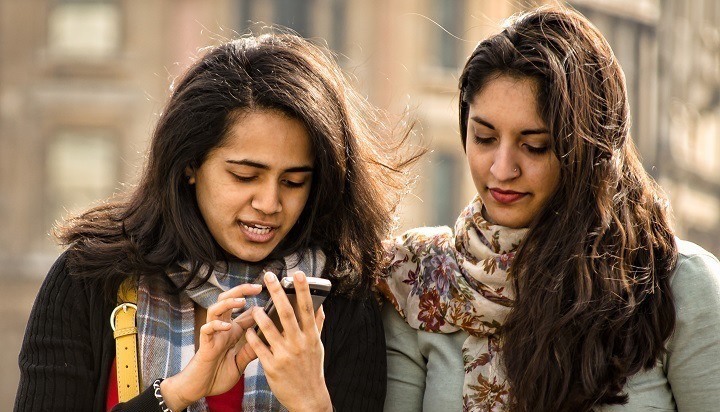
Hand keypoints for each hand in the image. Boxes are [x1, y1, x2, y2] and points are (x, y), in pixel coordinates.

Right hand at [160, 283, 261, 409]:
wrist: (199, 389)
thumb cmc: (218, 376)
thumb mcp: (241, 362)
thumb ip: (251, 350)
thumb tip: (268, 340)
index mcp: (233, 331)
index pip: (245, 312)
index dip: (256, 302)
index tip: (270, 295)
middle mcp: (222, 329)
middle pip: (227, 301)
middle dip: (241, 291)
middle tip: (257, 287)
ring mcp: (213, 335)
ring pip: (215, 309)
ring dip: (228, 303)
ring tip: (241, 301)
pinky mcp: (204, 344)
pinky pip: (206, 329)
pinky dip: (216, 325)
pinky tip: (227, 325)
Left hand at [246, 271, 331, 411]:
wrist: (308, 398)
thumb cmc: (312, 369)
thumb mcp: (318, 346)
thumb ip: (317, 325)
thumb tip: (321, 306)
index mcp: (311, 336)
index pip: (306, 308)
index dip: (303, 290)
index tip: (298, 273)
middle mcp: (299, 343)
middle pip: (287, 313)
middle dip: (277, 293)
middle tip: (269, 276)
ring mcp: (285, 355)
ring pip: (270, 329)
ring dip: (260, 315)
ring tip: (254, 305)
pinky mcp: (272, 366)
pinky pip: (259, 348)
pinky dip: (253, 337)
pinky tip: (248, 329)